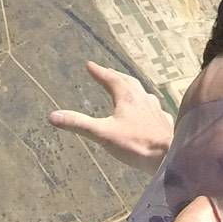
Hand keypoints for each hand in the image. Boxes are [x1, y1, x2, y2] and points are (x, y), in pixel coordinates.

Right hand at [47, 62, 174, 170]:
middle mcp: (143, 99)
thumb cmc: (136, 144)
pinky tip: (150, 110)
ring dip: (133, 87)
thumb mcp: (103, 134)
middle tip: (107, 72)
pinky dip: (148, 105)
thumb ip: (79, 124)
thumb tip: (53, 116)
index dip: (99, 72)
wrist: (169, 157)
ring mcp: (156, 110)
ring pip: (143, 93)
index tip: (90, 65)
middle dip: (115, 76)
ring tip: (128, 87)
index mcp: (127, 97)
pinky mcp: (164, 123)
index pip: (111, 79)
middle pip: (128, 82)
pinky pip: (155, 108)